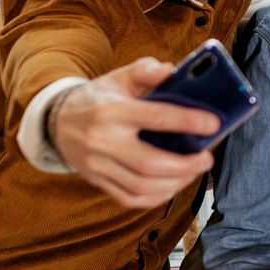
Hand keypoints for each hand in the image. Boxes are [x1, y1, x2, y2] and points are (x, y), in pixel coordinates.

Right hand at [51, 57, 218, 208]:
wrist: (56, 121)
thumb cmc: (99, 97)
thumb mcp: (119, 77)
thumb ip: (146, 71)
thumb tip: (173, 71)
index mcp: (112, 110)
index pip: (156, 117)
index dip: (188, 121)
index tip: (213, 124)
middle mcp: (103, 140)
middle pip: (150, 163)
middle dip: (186, 165)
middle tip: (207, 159)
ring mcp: (98, 165)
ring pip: (142, 186)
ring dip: (175, 183)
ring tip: (193, 171)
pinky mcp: (96, 181)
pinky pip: (130, 198)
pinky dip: (156, 197)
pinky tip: (172, 185)